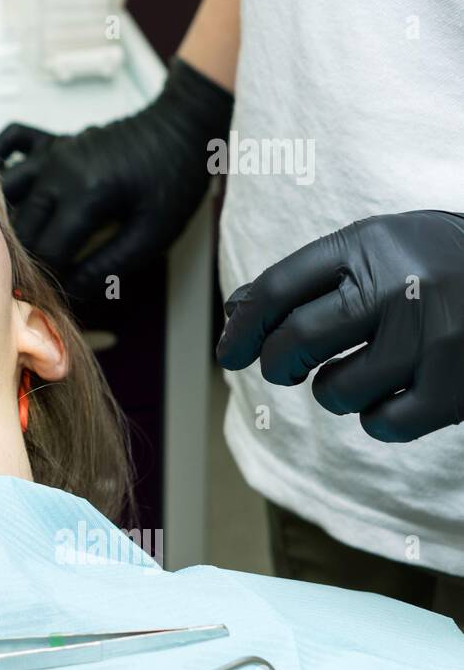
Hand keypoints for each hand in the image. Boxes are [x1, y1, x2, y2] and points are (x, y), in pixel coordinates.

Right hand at [0, 58, 232, 299]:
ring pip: (7, 192)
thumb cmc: (175, 180)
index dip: (52, 277)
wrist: (182, 127)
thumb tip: (72, 289)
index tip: (59, 292)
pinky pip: (10, 141)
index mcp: (87, 195)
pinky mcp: (53, 141)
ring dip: (9, 221)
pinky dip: (0, 160)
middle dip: (28, 257)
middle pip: (22, 227)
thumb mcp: (154, 234)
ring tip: (21, 245)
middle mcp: (59, 171)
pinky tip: (4, 185)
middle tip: (41, 277)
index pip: (49, 250)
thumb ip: (110, 265)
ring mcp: (53, 153)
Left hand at [217, 211, 463, 442]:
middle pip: (295, 343)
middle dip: (278, 364)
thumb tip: (235, 315)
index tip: (229, 353)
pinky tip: (393, 395)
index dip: (243, 328)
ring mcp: (432, 338)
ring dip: (334, 392)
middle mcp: (399, 286)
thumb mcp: (375, 248)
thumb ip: (306, 277)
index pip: (276, 290)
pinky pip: (382, 424)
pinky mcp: (457, 386)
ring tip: (357, 371)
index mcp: (368, 244)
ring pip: (335, 392)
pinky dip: (378, 418)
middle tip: (286, 367)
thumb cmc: (434, 265)